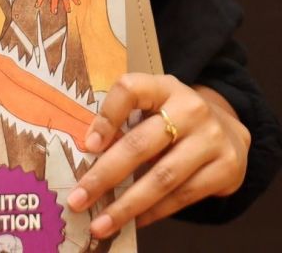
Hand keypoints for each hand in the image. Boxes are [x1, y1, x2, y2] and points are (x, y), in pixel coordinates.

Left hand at [67, 74, 249, 240]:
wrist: (230, 130)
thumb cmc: (176, 118)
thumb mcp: (154, 105)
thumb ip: (126, 120)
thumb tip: (88, 154)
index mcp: (164, 86)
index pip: (130, 90)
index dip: (107, 117)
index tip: (87, 146)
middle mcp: (190, 109)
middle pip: (141, 143)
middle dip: (106, 175)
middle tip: (79, 198)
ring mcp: (211, 139)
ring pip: (162, 178)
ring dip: (127, 205)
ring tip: (101, 224)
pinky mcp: (227, 169)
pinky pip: (183, 197)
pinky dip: (154, 212)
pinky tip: (134, 221)